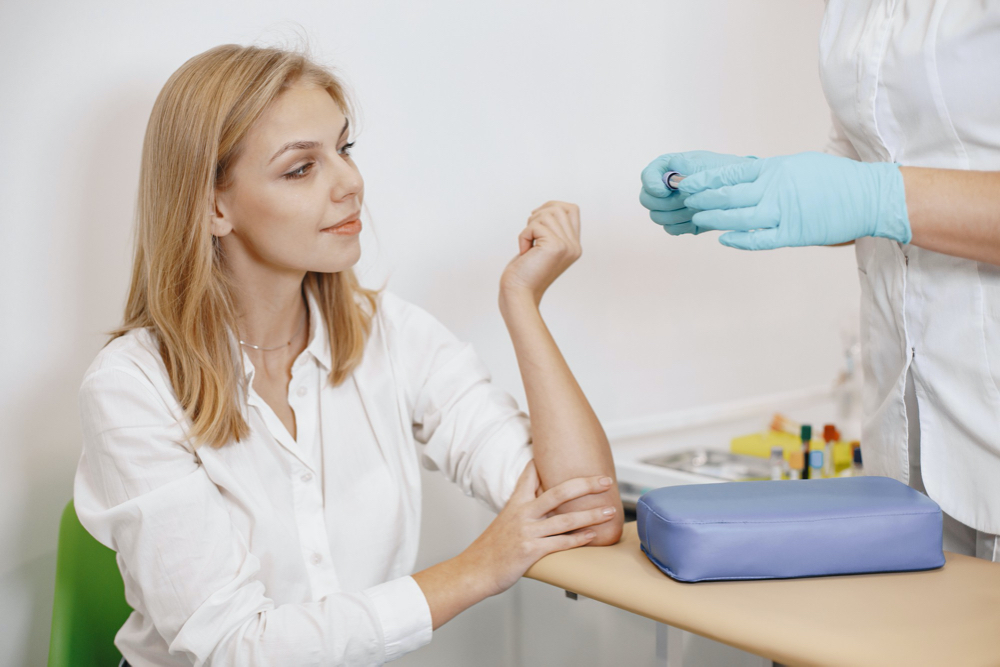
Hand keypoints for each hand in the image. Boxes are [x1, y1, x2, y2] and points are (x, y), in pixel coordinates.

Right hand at [460, 461, 616, 597]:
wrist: (474, 570)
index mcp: (515, 503)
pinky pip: (560, 543)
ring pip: (565, 519)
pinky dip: (579, 539)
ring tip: (609, 510)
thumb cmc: (490, 548)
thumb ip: (523, 509)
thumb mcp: (504, 520)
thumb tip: (540, 502)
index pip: (531, 473)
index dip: (547, 459)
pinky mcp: (530, 551)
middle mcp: (522, 513)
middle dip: (585, 484)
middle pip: (559, 492)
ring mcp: (527, 531)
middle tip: (605, 480)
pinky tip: (592, 535)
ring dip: (591, 514)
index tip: (567, 447)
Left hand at [500, 201, 581, 305]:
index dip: (553, 206)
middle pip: (559, 208)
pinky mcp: (555, 246)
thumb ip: (550, 230)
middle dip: (538, 215)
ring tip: (527, 244)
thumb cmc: (525, 271)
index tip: (535, 218)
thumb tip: (546, 208)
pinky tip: (524, 251)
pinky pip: (535, 226)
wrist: (519, 293)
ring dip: (530, 226)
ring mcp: (567, 246)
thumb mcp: (541, 246)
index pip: (572, 209)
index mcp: (574, 246)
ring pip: (547, 214)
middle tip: (529, 234)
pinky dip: (523, 236)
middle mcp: (574, 246)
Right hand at [639, 151, 755, 234]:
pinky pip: (670, 229)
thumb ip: (690, 165)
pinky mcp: (676, 222)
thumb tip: (673, 164)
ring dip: (676, 214)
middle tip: (686, 200)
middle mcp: (661, 187)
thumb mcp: (708, 164)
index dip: (652, 185)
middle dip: (665, 203)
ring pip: (657, 217)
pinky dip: (682, 226)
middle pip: (646, 200)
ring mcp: (666, 207)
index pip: (646, 177)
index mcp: (664, 168)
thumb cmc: (722, 171)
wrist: (736, 190)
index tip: (665, 190)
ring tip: (696, 207)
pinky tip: (697, 218)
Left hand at [679, 151, 911, 249]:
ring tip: (697, 218)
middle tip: (685, 201)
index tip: (685, 183)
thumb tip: (746, 176)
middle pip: (727, 197)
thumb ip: (769, 172)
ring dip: (713, 219)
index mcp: (774, 170)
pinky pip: (759, 239)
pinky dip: (739, 239)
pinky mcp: (793, 235)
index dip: (704, 181)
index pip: (728, 174)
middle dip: (702, 199)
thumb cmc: (834, 178)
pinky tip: (724, 238)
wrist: (868, 197)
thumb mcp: (797, 164)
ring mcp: (783, 214)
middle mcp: (774, 190)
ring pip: (737, 219)